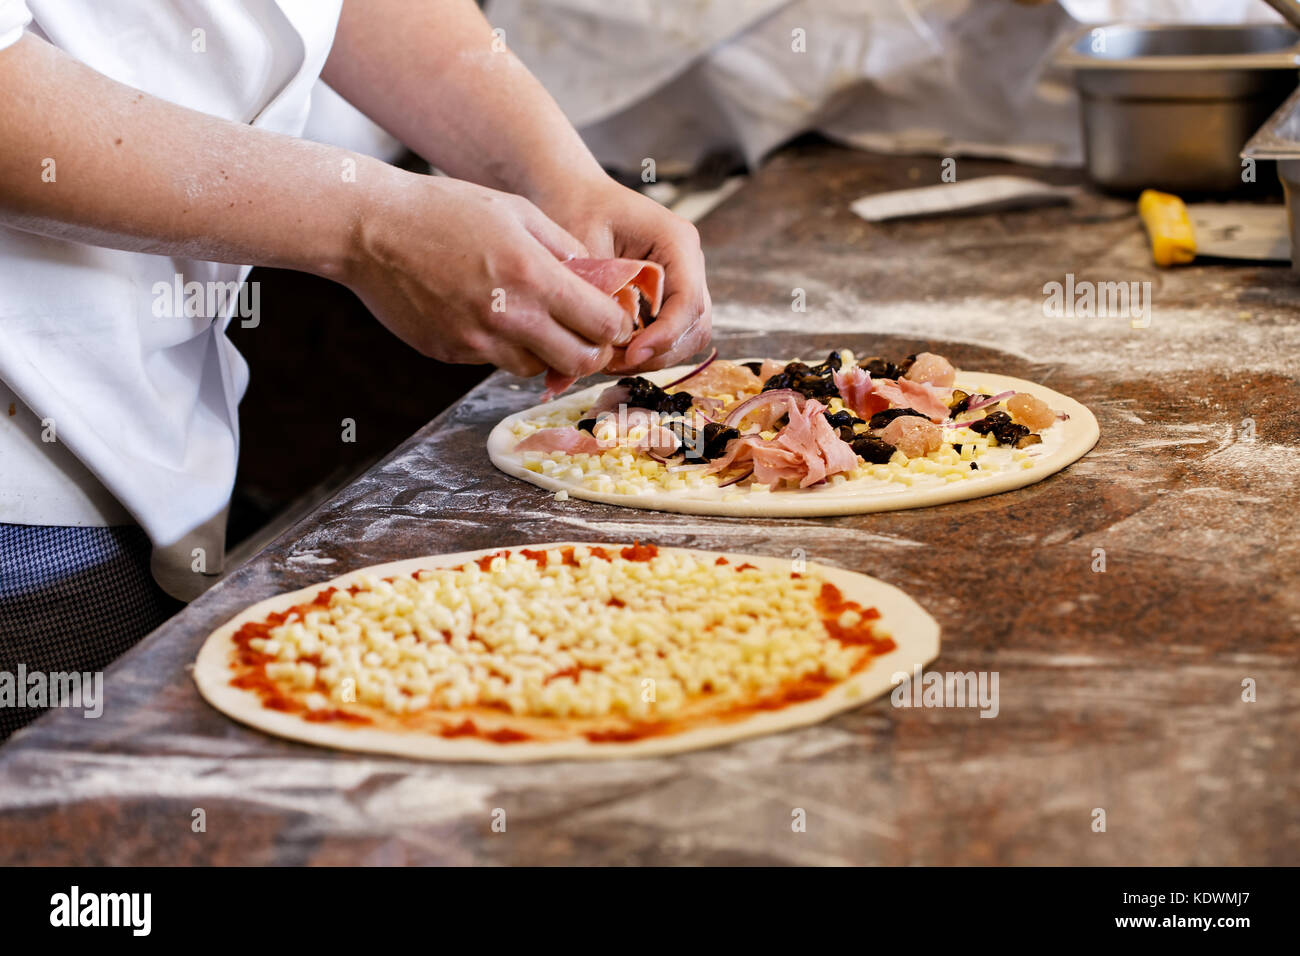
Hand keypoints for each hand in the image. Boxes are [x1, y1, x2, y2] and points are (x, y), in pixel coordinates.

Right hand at [343, 170, 631, 377]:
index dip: (615, 326)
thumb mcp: (517, 211)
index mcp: (533, 276)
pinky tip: (491, 316)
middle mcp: (509, 316)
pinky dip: (505, 348)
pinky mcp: (451, 353)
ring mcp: (477, 341)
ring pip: (537, 368)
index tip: (613, 318)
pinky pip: (495, 362)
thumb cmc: (444, 209)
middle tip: (586, 334)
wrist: (369, 229)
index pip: (602, 324)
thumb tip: (601, 278)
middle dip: (591, 351)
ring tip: (536, 321)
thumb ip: (565, 248)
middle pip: (579, 361)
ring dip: (547, 352)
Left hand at [534, 178, 711, 372]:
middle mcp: (688, 261)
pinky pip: (672, 334)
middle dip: (660, 352)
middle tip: (615, 362)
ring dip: (655, 356)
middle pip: (696, 325)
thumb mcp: (582, 250)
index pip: (688, 300)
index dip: (664, 336)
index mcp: (676, 240)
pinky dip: (648, 350)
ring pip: (689, 336)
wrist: (574, 195)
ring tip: (612, 359)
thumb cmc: (576, 210)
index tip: (631, 354)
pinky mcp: (670, 297)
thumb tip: (593, 351)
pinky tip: (615, 350)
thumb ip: (596, 297)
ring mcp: (683, 280)